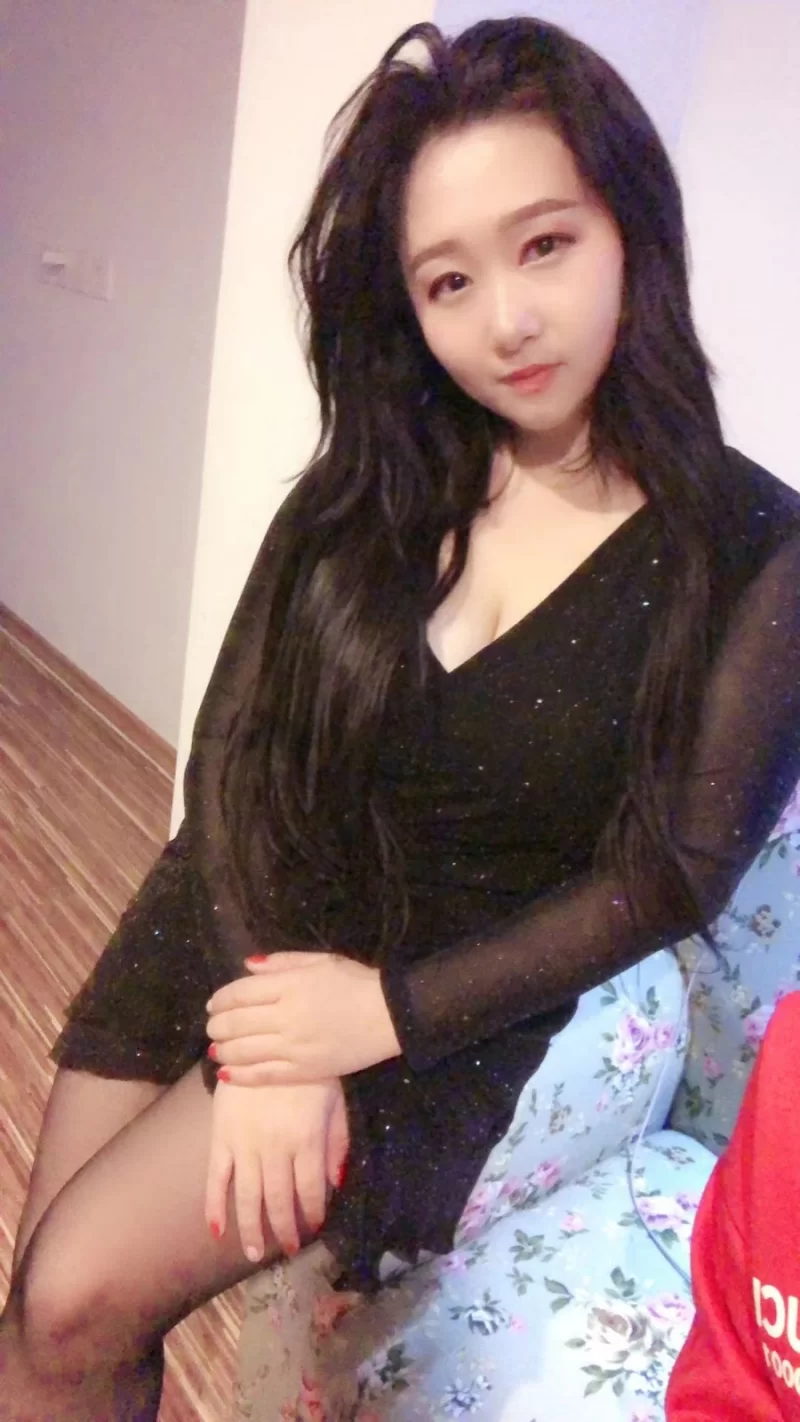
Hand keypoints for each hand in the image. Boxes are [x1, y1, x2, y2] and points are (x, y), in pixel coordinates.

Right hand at [205, 1076, 348, 1260]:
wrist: (264, 1040)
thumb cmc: (306, 1070)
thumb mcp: (334, 1100)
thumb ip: (337, 1141)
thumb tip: (335, 1184)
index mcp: (306, 1139)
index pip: (310, 1190)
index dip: (311, 1214)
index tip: (312, 1229)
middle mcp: (276, 1148)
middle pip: (279, 1200)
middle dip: (284, 1230)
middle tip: (287, 1250)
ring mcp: (245, 1144)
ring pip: (248, 1197)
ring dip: (251, 1230)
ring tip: (254, 1253)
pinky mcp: (221, 1137)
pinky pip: (216, 1177)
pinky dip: (214, 1205)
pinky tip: (217, 1229)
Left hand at [206, 951, 401, 1085]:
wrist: (390, 1016)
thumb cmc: (356, 982)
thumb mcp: (321, 961)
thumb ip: (282, 963)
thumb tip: (248, 966)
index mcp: (290, 985)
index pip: (240, 993)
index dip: (220, 1000)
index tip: (213, 1005)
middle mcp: (286, 1016)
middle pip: (236, 1023)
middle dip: (217, 1026)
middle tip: (212, 1027)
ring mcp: (294, 1046)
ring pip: (244, 1051)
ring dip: (223, 1049)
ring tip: (215, 1048)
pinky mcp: (304, 1071)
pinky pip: (263, 1075)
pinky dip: (240, 1075)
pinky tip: (226, 1073)